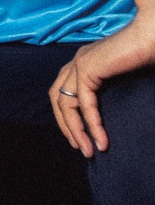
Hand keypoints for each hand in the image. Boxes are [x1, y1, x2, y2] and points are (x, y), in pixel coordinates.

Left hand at [50, 12, 154, 156]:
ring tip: (89, 150)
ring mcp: (81, 62)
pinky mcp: (88, 67)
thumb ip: (111, 92)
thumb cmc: (148, 53)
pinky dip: (92, 124)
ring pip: (66, 104)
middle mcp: (78, 60)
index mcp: (86, 60)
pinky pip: (84, 103)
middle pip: (58, 99)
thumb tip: (108, 117)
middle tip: (81, 148)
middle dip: (67, 126)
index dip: (68, 117)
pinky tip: (101, 140)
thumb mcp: (125, 78)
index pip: (63, 92)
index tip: (81, 138)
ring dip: (76, 130)